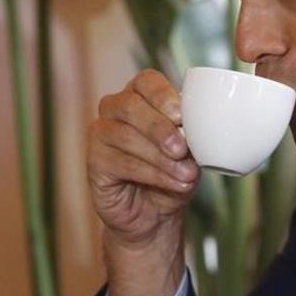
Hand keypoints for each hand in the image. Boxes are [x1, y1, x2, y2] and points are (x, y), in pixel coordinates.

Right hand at [88, 69, 198, 295]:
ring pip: (125, 135)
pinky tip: (172, 182)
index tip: (182, 116)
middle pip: (130, 106)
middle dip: (159, 127)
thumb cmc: (174, 173)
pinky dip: (151, 173)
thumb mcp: (192, 151)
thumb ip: (193, 135)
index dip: (162, 95)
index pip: (146, 81)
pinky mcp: (94, 161)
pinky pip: (120, 162)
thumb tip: (201, 129)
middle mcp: (115, 109)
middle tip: (182, 148)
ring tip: (186, 174)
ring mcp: (100, 133)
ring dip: (159, 157)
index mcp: (141, 95)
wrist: (155, 214)